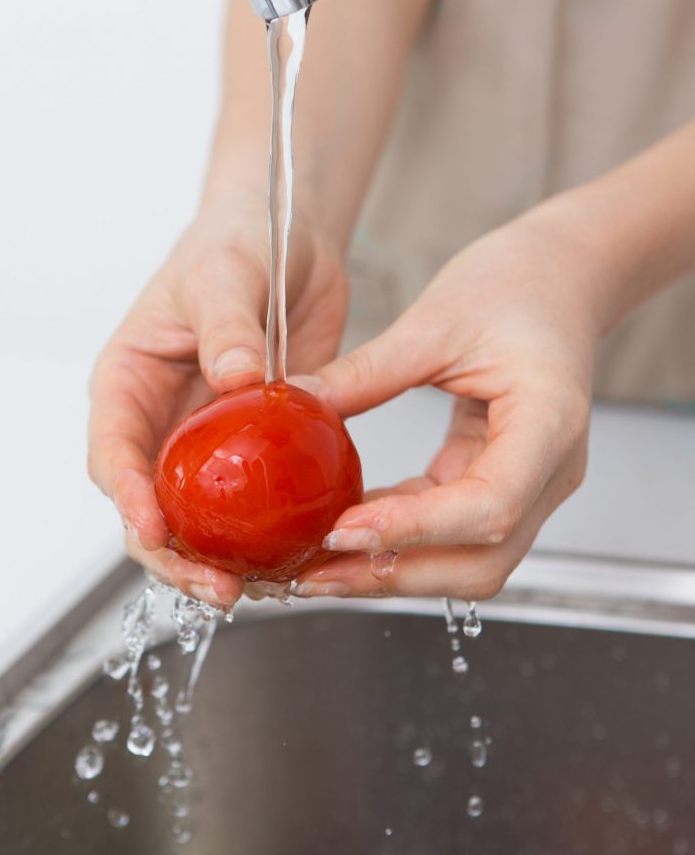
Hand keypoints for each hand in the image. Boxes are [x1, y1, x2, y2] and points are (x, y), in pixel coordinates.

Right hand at [88, 193, 346, 606]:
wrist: (285, 239)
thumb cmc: (234, 244)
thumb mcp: (224, 275)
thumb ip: (226, 324)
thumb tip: (234, 378)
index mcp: (128, 383)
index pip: (112, 452)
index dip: (127, 498)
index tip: (155, 530)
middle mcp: (158, 422)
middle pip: (148, 505)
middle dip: (174, 554)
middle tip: (218, 587)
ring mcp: (202, 440)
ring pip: (196, 517)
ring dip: (218, 558)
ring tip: (259, 587)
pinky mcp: (249, 447)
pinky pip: (249, 501)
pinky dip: (262, 534)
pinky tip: (291, 557)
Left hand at [292, 213, 596, 599]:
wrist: (558, 279)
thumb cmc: (516, 285)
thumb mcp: (434, 322)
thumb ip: (367, 373)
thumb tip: (297, 407)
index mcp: (549, 423)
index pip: (489, 505)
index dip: (413, 529)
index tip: (342, 532)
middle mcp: (548, 471)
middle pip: (480, 561)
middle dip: (393, 575)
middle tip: (314, 574)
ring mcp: (528, 484)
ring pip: (465, 561)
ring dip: (390, 569)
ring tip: (317, 567)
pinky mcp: (497, 481)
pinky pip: (448, 530)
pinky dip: (397, 538)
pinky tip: (344, 532)